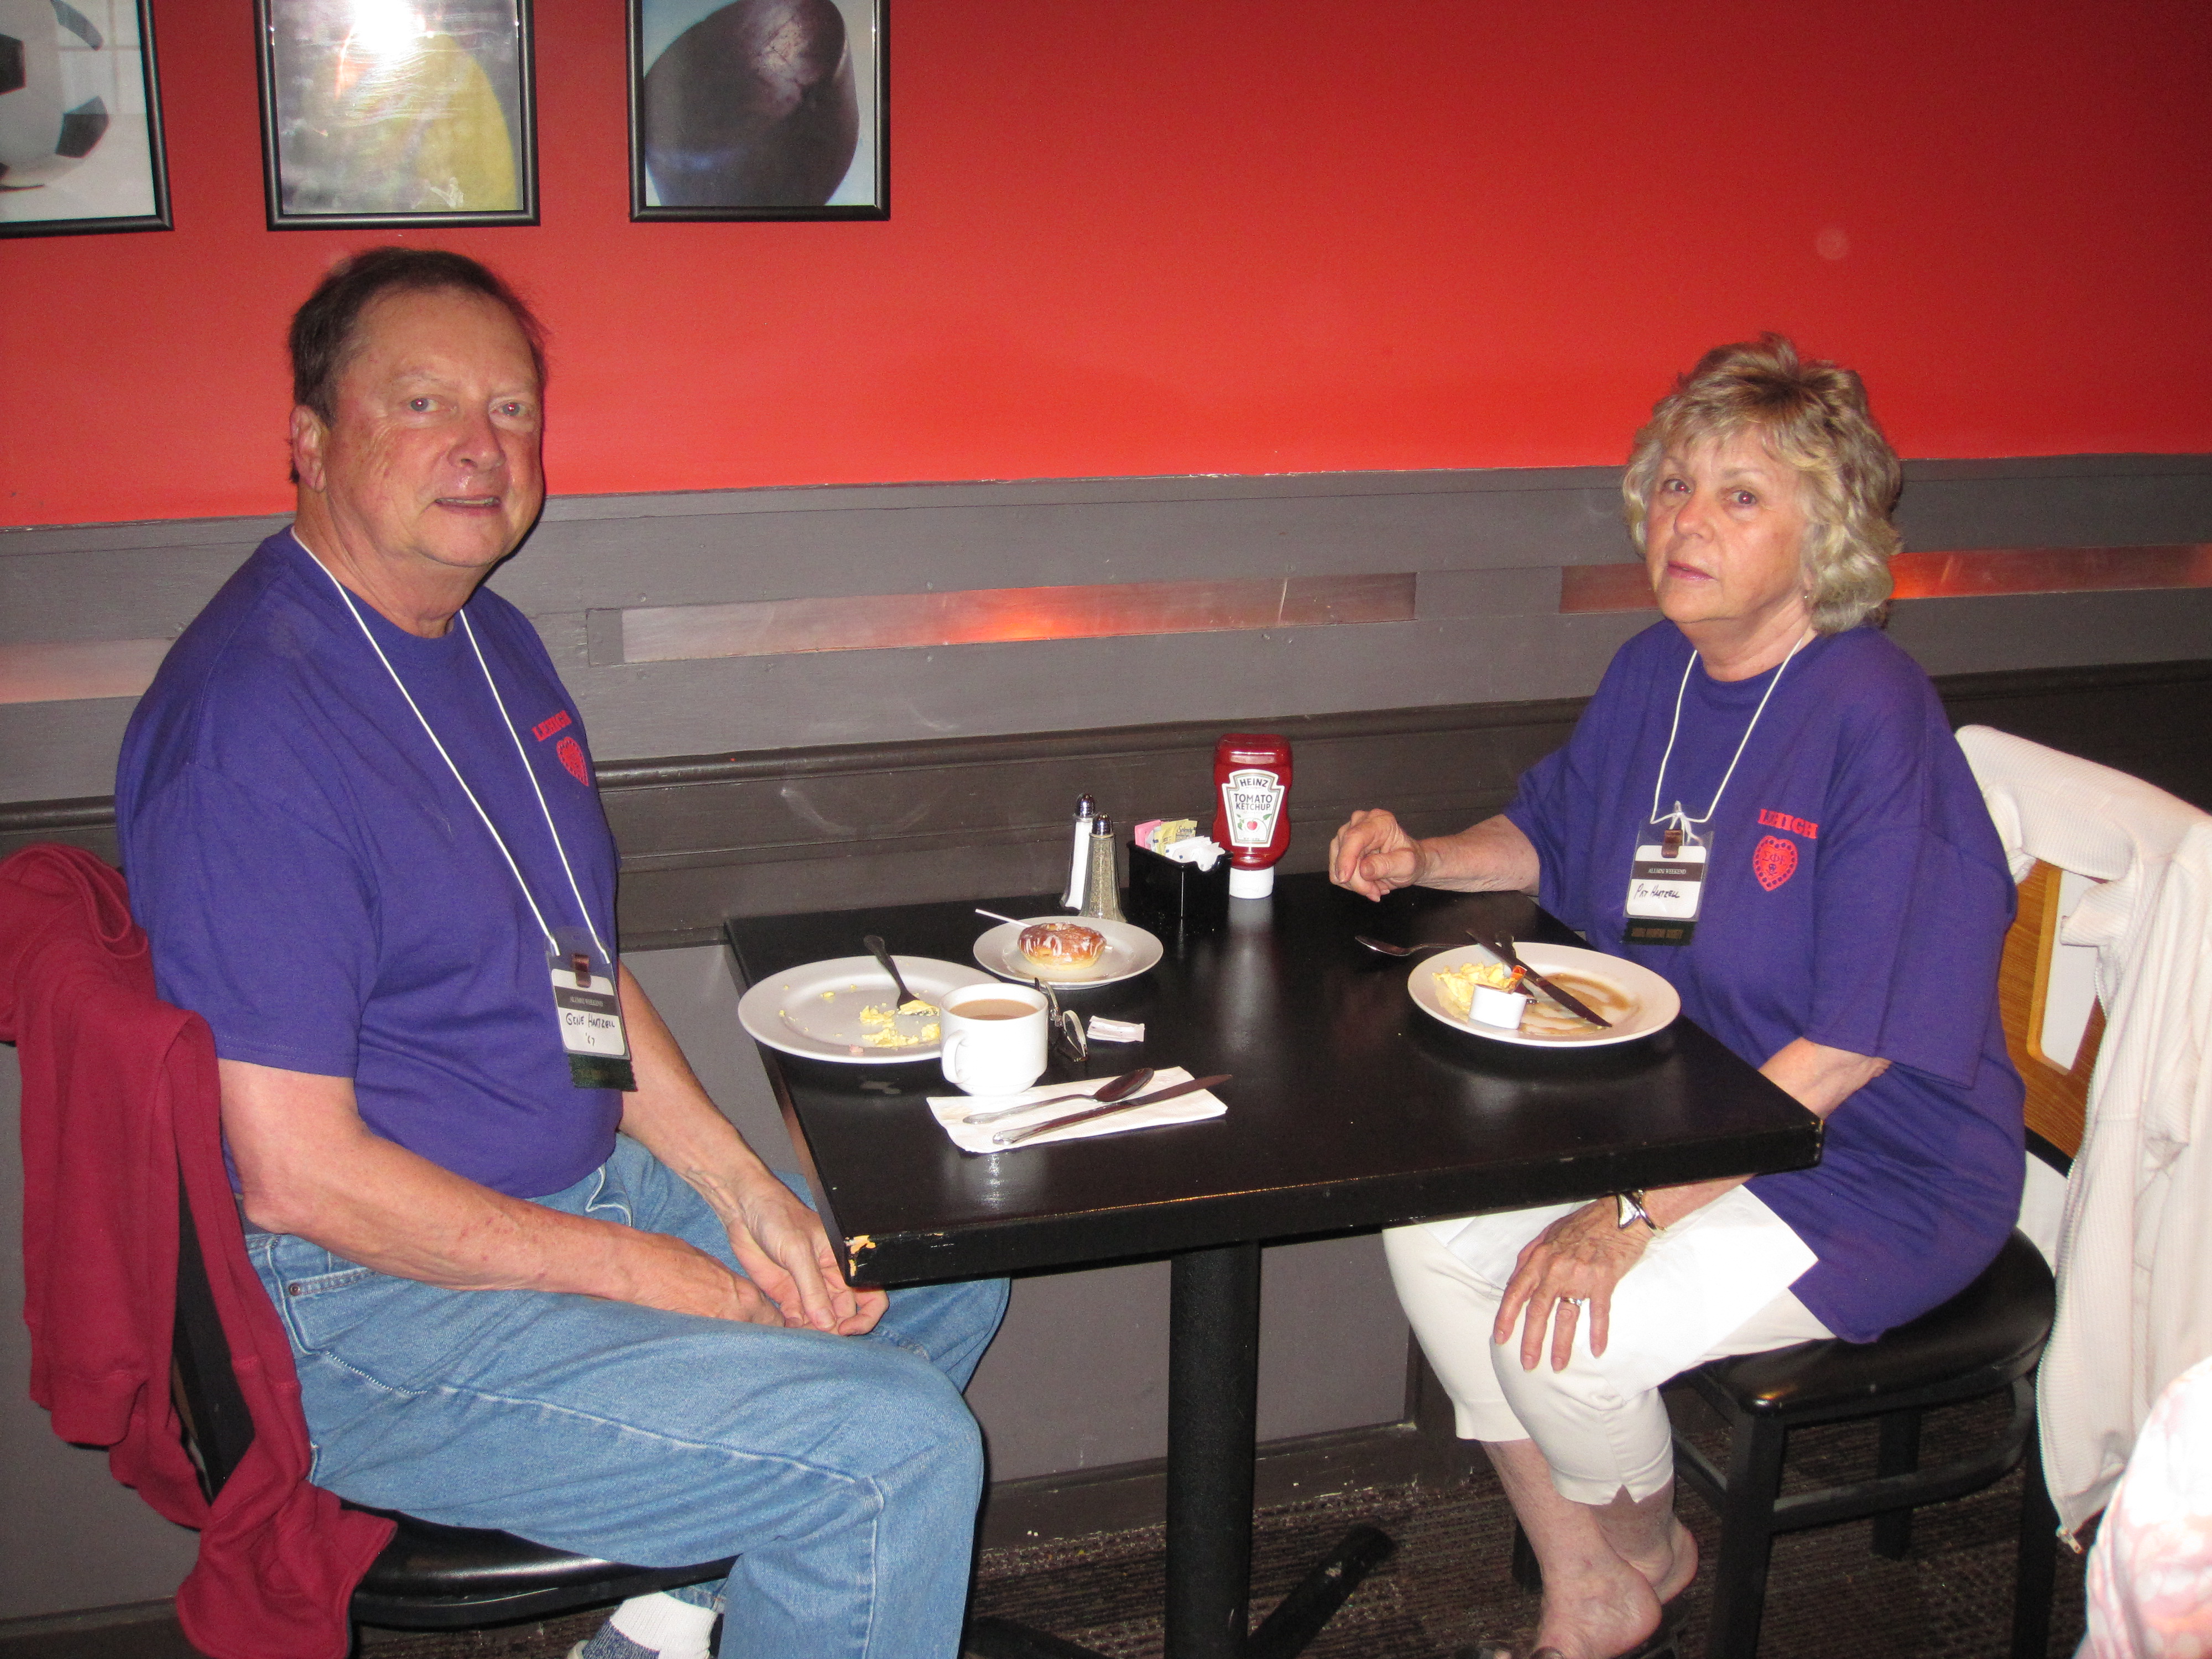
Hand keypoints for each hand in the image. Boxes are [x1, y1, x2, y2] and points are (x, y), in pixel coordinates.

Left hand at [723, 1175, 887, 1336]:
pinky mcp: (786, 1294)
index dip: (863, 1317)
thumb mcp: (798, 1251)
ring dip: (813, 1333)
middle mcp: (829, 1279)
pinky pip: (797, 1320)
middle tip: (816, 1339)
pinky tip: (786, 1333)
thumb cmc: (778, 1217)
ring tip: (799, 1339)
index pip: (869, 1295)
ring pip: (820, 1321)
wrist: (745, 1209)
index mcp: (842, 1263)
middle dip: (834, 1330)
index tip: (845, 1329)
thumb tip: (827, 1323)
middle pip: (844, 1314)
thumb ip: (812, 1288)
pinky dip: (795, 1330)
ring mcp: (807, 1288)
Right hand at [1328, 808, 1425, 900]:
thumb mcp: (1407, 865)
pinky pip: (1335, 872)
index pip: (1355, 836)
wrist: (1406, 863)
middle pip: (1343, 853)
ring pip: (1336, 865)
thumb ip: (1387, 865)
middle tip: (1375, 892)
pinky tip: (1366, 883)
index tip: (1345, 878)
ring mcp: (1347, 833)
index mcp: (1380, 821)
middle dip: (1356, 880)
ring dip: (1354, 884)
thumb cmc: (1410, 861)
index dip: (1346, 857)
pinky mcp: (1340, 847)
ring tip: (1374, 888)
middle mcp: (1360, 822)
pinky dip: (1350, 884)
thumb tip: (1363, 870)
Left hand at [1493, 1200, 1651, 1370]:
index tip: (1500, 1337)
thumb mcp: (1549, 1234)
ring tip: (1557, 1364)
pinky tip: (1598, 1350)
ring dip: (1561, 1344)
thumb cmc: (1584, 1223)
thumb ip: (1531, 1257)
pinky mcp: (1603, 1279)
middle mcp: (1555, 1267)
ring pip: (1566, 1315)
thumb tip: (1518, 1279)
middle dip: (1530, 1340)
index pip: (1515, 1292)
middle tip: (1528, 1363)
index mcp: (1539, 1256)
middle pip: (1537, 1310)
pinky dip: (1599, 1333)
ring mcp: (1579, 1274)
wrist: (1619, 1213)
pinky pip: (1599, 1312)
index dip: (1506, 1316)